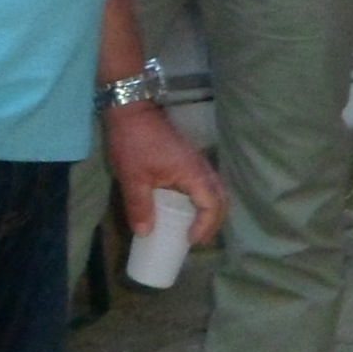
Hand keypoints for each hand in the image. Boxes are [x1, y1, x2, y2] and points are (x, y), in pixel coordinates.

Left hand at [106, 100, 225, 246]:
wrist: (132, 111)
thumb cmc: (133, 142)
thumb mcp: (132, 178)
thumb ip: (140, 206)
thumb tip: (145, 233)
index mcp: (192, 173)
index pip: (211, 204)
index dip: (205, 226)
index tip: (190, 240)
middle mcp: (201, 168)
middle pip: (221, 198)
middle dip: (214, 222)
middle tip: (197, 239)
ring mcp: (196, 162)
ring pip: (215, 190)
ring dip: (210, 211)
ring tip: (195, 228)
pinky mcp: (188, 160)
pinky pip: (205, 184)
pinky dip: (203, 200)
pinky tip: (188, 208)